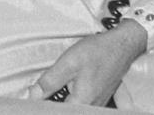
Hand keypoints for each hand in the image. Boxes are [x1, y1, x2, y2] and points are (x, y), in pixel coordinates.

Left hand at [27, 20, 146, 105]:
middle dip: (52, 103)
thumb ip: (50, 82)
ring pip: (74, 107)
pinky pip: (82, 104)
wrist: (121, 45)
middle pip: (66, 110)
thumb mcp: (68, 63)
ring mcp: (98, 104)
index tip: (31, 102)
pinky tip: (66, 89)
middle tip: (39, 94)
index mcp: (82, 102)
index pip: (57, 111)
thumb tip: (32, 96)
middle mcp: (92, 107)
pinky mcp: (100, 99)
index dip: (43, 107)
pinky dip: (72, 99)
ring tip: (51, 91)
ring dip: (61, 101)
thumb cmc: (97, 52)